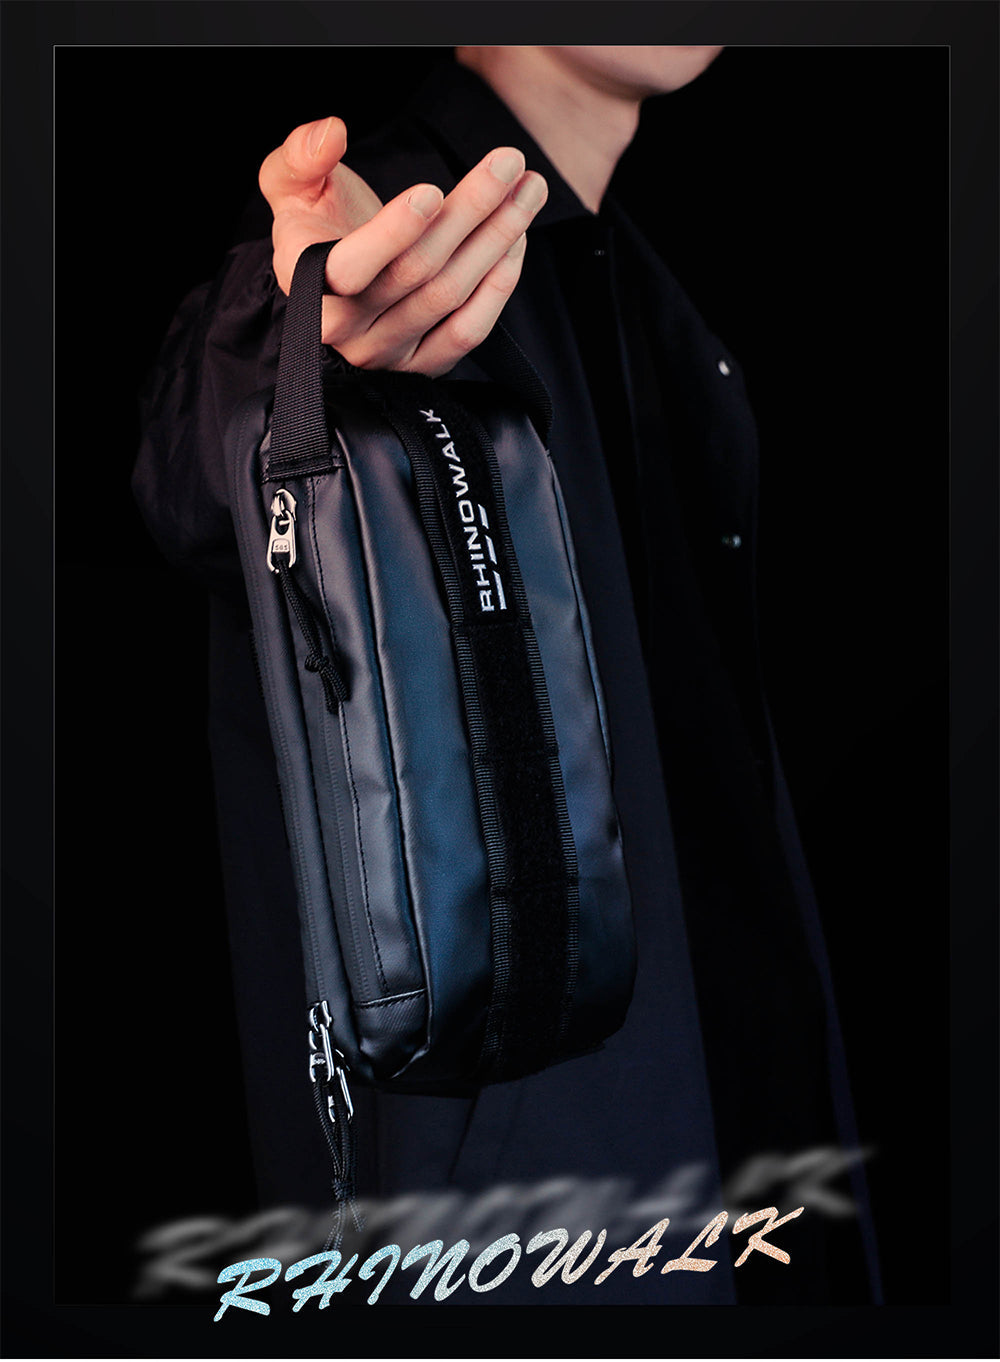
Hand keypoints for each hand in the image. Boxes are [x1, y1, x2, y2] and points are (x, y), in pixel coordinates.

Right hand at [259, 116, 547, 375]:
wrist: (332, 284)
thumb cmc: (314, 223)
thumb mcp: (289, 182)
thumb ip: (300, 155)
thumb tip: (329, 134)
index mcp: (304, 281)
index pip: (350, 267)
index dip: (392, 233)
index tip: (432, 192)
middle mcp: (344, 328)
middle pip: (416, 272)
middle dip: (470, 211)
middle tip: (508, 163)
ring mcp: (386, 352)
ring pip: (449, 296)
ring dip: (497, 239)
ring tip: (529, 189)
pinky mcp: (421, 364)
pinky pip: (467, 332)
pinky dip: (499, 285)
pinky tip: (516, 240)